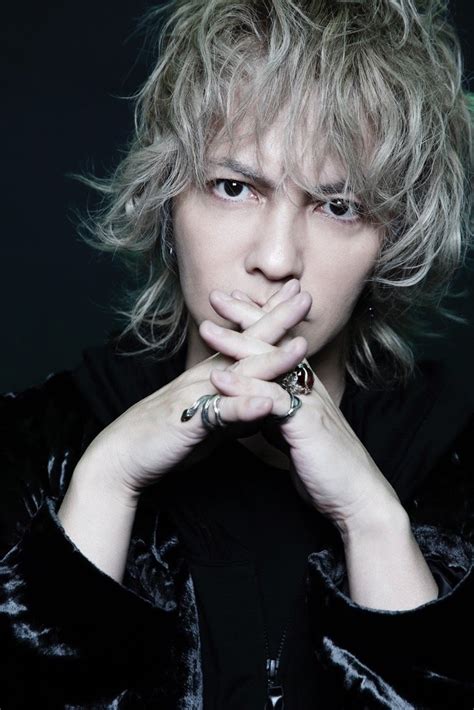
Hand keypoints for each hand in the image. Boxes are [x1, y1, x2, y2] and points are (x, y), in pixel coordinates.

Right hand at [73, 280, 308, 501]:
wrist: (123, 456)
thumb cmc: (166, 437)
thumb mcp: (209, 420)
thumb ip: (236, 409)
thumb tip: (264, 403)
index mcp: (213, 375)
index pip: (247, 339)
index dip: (272, 316)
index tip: (297, 294)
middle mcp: (206, 378)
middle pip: (247, 344)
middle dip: (277, 319)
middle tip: (305, 294)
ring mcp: (196, 397)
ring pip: (239, 374)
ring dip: (270, 360)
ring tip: (300, 347)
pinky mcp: (188, 422)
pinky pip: (219, 414)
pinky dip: (243, 409)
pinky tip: (265, 404)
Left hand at [202, 283, 402, 534]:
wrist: (356, 497)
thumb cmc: (326, 468)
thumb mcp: (295, 434)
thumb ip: (277, 414)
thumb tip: (258, 405)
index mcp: (304, 387)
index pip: (277, 345)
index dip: (256, 322)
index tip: (232, 302)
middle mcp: (308, 386)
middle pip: (273, 341)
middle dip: (245, 316)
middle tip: (217, 294)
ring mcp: (308, 401)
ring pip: (270, 364)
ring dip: (236, 344)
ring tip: (207, 329)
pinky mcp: (306, 422)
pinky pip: (270, 398)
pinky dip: (243, 387)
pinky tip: (220, 378)